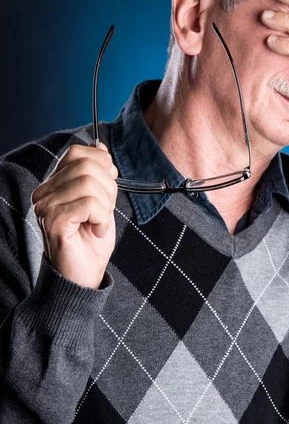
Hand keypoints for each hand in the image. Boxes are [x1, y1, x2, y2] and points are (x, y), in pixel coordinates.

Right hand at [31, 142, 118, 288]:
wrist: (84, 275)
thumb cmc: (91, 241)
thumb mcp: (101, 200)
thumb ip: (98, 174)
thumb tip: (99, 147)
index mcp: (54, 185)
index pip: (77, 153)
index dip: (101, 165)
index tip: (107, 187)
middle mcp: (44, 193)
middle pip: (87, 166)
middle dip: (108, 187)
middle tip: (105, 211)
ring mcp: (46, 207)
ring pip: (89, 183)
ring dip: (106, 205)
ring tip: (99, 223)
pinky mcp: (54, 221)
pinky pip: (89, 204)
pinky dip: (102, 218)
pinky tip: (96, 230)